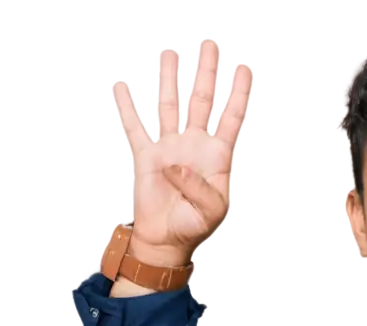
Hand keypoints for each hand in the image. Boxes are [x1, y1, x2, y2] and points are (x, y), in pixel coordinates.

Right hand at [109, 41, 250, 265]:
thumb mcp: (210, 211)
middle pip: (201, 101)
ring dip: (168, 80)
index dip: (237, 95)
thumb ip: (200, 188)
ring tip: (168, 55)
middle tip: (211, 46)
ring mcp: (170, 146)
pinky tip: (122, 86)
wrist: (166, 237)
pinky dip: (127, 106)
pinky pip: (135, 125)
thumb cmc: (193, 225)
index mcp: (215, 156)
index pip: (230, 119)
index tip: (244, 70)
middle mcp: (193, 144)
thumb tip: (176, 164)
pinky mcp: (146, 153)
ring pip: (169, 105)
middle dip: (206, 74)